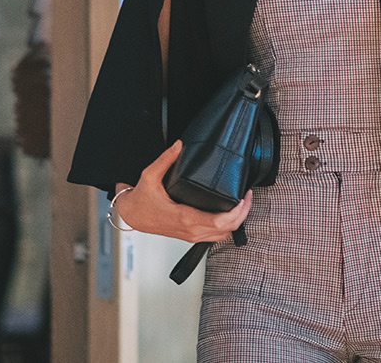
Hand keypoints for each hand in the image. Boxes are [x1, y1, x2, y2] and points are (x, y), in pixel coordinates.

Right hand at [112, 140, 252, 242]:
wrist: (131, 216)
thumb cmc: (140, 199)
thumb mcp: (150, 175)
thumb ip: (166, 159)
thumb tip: (180, 144)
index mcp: (184, 217)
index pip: (219, 222)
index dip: (238, 211)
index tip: (245, 196)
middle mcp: (190, 230)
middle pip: (227, 229)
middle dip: (243, 214)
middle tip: (248, 196)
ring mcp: (191, 235)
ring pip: (223, 235)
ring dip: (236, 221)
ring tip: (242, 203)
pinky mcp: (191, 236)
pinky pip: (215, 236)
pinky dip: (227, 227)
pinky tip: (230, 212)